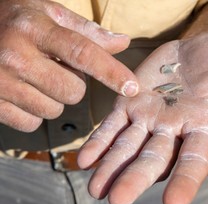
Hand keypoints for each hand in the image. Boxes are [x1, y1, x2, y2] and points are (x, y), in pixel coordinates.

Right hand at [0, 0, 137, 131]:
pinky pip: (32, 124)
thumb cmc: (17, 20)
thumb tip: (123, 42)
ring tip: (37, 78)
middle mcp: (15, 56)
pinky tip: (24, 93)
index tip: (133, 87)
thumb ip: (87, 31)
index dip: (110, 72)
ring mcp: (0, 83)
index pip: (82, 52)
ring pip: (54, 110)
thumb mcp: (50, 14)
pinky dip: (34, 113)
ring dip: (54, 99)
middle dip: (73, 84)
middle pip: (73, 91)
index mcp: (35, 28)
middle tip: (57, 68)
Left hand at [78, 33, 207, 203]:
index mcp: (202, 125)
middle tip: (117, 201)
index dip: (185, 180)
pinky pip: (113, 125)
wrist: (198, 49)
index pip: (195, 159)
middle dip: (136, 178)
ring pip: (128, 146)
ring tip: (96, 188)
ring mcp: (149, 117)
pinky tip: (84, 158)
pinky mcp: (130, 103)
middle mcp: (173, 129)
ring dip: (111, 167)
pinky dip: (99, 142)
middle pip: (154, 158)